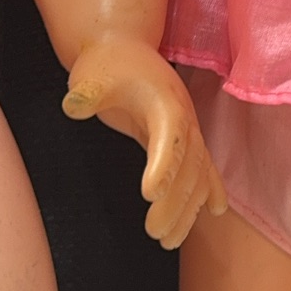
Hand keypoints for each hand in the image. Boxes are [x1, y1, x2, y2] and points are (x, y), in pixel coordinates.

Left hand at [62, 38, 227, 247]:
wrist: (126, 49)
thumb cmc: (108, 64)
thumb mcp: (93, 75)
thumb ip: (88, 92)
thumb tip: (74, 106)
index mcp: (165, 103)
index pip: (169, 137)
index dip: (163, 165)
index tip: (149, 193)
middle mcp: (184, 118)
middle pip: (188, 166)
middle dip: (175, 202)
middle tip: (155, 233)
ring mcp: (188, 130)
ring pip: (198, 174)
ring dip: (189, 208)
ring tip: (169, 241)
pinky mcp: (184, 139)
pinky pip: (204, 168)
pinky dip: (210, 189)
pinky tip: (216, 211)